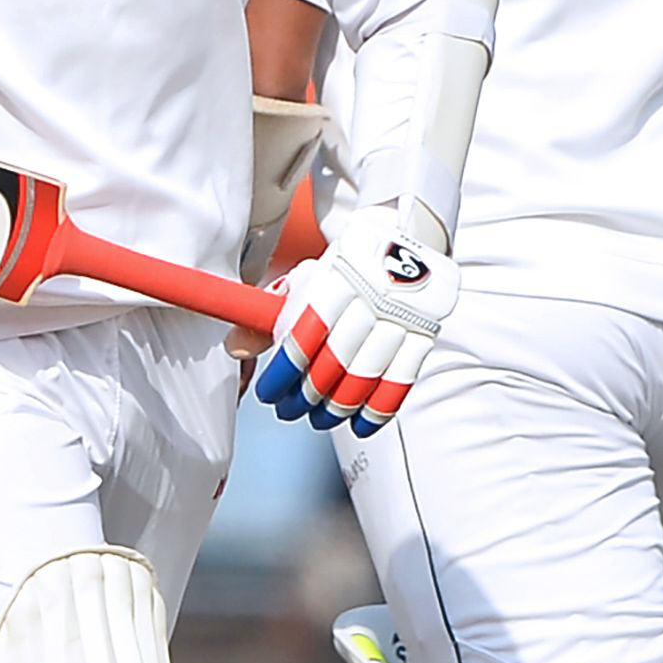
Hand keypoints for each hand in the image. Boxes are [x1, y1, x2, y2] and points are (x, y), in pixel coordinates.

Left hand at [252, 215, 458, 434]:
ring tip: (318, 418)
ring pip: (365, 376)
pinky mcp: (424, 333)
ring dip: (336, 407)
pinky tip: (358, 423)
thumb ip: (272, 313)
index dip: (283, 371)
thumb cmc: (347, 266)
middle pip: (334, 361)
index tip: (269, 392)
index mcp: (337, 279)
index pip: (305, 334)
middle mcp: (372, 297)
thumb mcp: (307, 278)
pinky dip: (377, 409)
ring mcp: (402, 317)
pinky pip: (400, 381)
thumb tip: (238, 349)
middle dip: (306, 395)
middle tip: (289, 409)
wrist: (404, 239)